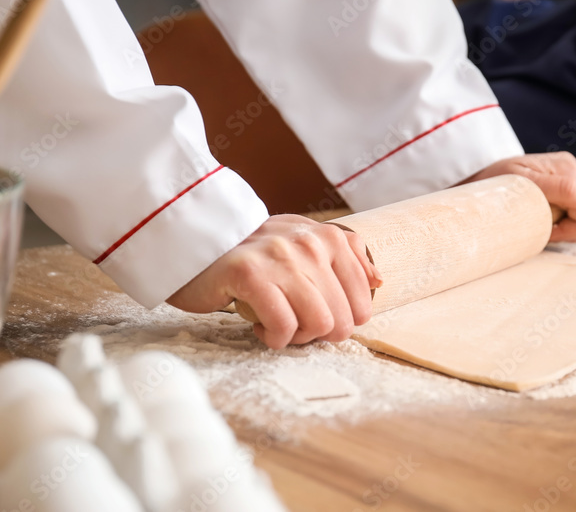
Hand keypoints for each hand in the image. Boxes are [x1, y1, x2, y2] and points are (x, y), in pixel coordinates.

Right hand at [167, 215, 381, 348]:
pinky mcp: (250, 275)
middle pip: (341, 320)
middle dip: (317, 333)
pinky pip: (283, 327)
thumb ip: (345, 258)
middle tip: (291, 321)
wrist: (196, 245)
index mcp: (330, 238)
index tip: (315, 315)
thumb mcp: (304, 244)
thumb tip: (378, 281)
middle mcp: (310, 243)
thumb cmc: (254, 254)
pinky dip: (273, 337)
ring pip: (317, 325)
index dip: (341, 322)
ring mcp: (281, 257)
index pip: (363, 303)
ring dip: (295, 336)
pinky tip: (259, 324)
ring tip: (275, 321)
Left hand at [463, 152, 575, 241]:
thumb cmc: (499, 183)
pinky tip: (549, 218)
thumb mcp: (527, 186)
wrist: (481, 179)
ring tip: (546, 220)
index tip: (545, 227)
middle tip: (547, 225)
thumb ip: (566, 190)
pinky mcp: (572, 191)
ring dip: (574, 227)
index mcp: (568, 169)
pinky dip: (570, 223)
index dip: (572, 229)